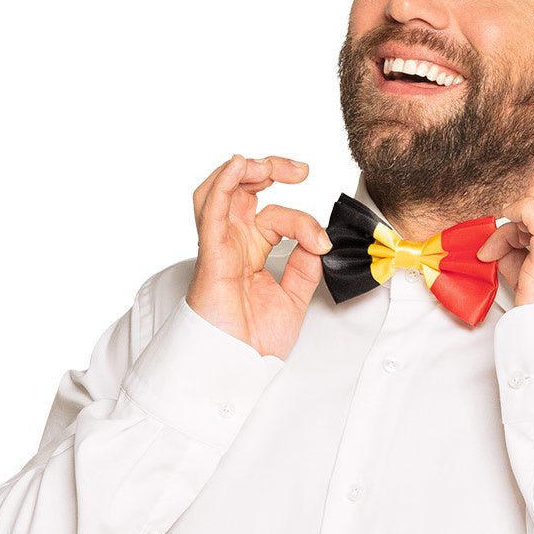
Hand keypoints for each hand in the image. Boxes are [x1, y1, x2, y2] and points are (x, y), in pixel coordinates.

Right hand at [185, 155, 331, 357]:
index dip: (303, 222)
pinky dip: (224, 182)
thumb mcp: (295, 295)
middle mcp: (232, 242)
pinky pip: (211, 209)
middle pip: (243, 188)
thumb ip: (305, 264)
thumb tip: (318, 239)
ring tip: (267, 165)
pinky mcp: (211, 254)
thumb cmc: (254, 338)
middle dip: (270, 168)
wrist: (238, 368)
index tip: (322, 242)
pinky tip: (240, 165)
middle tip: (301, 170)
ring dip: (243, 169)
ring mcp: (219, 245)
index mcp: (249, 249)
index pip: (276, 215)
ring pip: (220, 190)